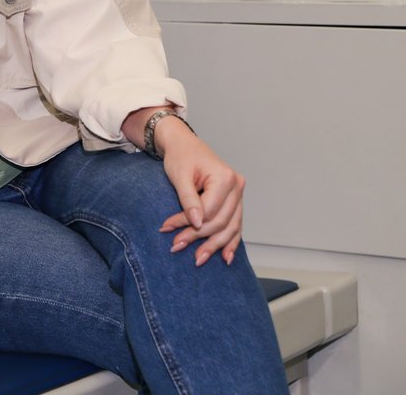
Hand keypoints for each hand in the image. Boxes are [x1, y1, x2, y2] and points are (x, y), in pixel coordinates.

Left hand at [154, 120, 245, 266]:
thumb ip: (188, 199)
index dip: (188, 223)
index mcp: (225, 178)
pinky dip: (231, 241)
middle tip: (176, 246)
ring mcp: (238, 194)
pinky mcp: (234, 201)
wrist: (184, 145)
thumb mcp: (180, 176)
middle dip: (198, 237)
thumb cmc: (181, 156)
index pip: (209, 211)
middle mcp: (237, 187)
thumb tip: (197, 223)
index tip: (167, 229)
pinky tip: (226, 257)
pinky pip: (235, 225)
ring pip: (230, 227)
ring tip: (198, 259)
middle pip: (221, 222)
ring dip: (214, 245)